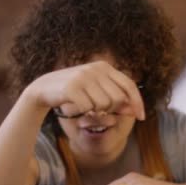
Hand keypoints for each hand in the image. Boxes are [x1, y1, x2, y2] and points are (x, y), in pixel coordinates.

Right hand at [26, 61, 144, 119]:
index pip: (129, 85)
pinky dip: (83, 112)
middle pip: (117, 98)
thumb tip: (133, 111)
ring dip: (95, 111)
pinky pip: (88, 108)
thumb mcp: (97, 93)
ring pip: (104, 105)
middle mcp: (95, 69)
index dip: (137, 102)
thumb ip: (115, 100)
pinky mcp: (72, 87)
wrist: (44, 88)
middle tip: (97, 108)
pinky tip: (75, 106)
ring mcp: (83, 77)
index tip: (141, 117)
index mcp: (104, 66)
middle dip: (111, 109)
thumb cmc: (75, 92)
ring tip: (85, 105)